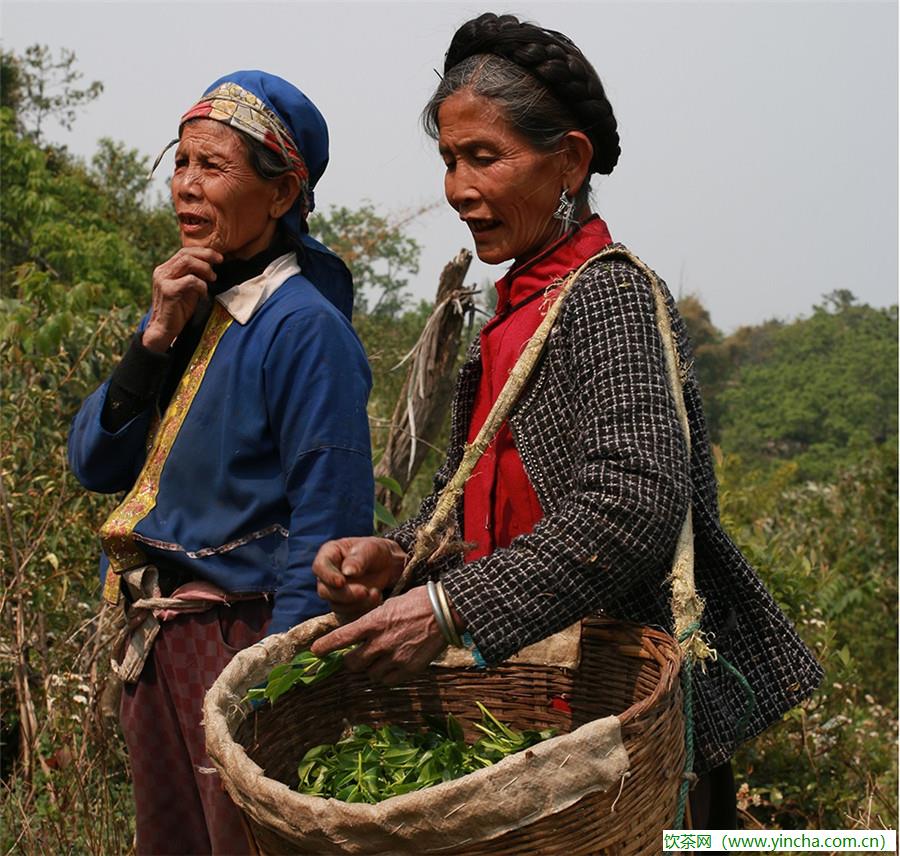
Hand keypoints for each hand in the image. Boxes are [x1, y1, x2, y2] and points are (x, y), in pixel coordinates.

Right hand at [142, 247, 222, 351]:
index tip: (219, 257)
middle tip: (220, 262)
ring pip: (187, 262)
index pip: (184, 251)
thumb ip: (194, 275)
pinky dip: (201, 285)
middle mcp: (162, 271)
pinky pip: (190, 280)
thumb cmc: (179, 309)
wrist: (165, 328)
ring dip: (204, 269)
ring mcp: (163, 280)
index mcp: (165, 269)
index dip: (203, 251)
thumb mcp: (188, 288)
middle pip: (186, 254)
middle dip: (206, 256)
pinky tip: (203, 294)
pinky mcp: (168, 290)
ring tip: (212, 278)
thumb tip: (211, 263)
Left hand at [310, 586, 445, 684]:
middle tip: (356, 657)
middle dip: (351, 661)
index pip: (341, 638)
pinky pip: (387, 680)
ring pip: (370, 674)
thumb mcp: (388, 606)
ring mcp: (394, 657)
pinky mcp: (408, 669)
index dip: (325, 646)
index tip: (315, 651)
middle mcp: (380, 642)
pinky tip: (392, 665)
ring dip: (371, 668)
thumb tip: (359, 637)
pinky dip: (386, 675)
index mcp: (374, 622)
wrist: (446, 610)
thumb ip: (372, 624)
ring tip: (380, 658)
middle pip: (352, 663)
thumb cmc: (417, 602)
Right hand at [312, 537, 406, 623]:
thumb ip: (358, 559)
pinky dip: (362, 610)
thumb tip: (347, 572)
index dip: (328, 576)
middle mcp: (327, 575)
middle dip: (345, 594)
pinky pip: (348, 614)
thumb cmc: (375, 551)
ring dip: (356, 604)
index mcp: (329, 555)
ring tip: (376, 593)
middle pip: (325, 591)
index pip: (320, 566)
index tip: (341, 582)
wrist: (386, 564)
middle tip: (365, 592)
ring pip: (336, 605)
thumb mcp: (370, 549)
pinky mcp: (344, 605)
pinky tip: (376, 599)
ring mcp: (334, 592)